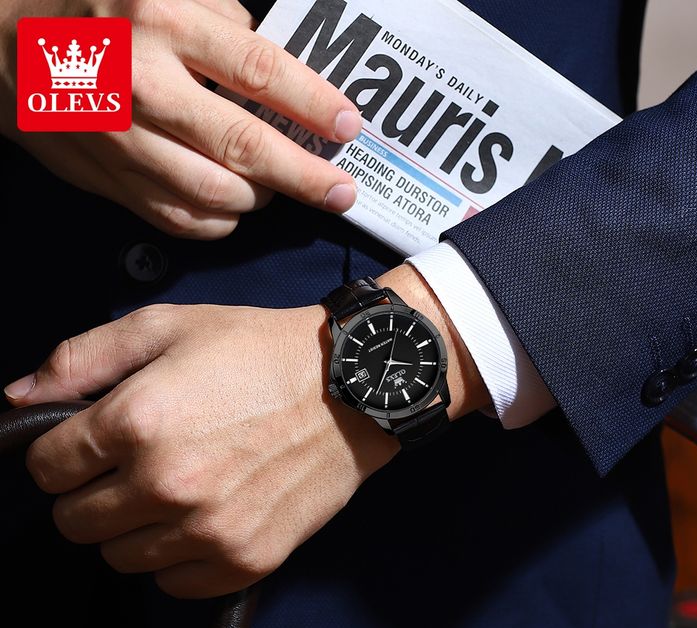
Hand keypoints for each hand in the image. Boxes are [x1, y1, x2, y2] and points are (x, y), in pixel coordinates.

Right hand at [0, 0, 360, 238]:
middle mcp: (143, 86)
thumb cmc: (94, 8)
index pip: (258, 70)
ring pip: (215, 194)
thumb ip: (222, 22)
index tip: (348, 127)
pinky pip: (179, 220)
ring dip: (261, 200)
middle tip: (341, 193)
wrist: (2, 43)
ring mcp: (123, 141)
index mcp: (161, 21)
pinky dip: (219, 223)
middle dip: (304, 177)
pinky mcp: (110, 179)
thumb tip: (280, 73)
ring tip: (279, 190)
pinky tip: (235, 210)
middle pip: (243, 147)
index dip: (312, 103)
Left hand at [4, 266, 488, 598]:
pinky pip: (172, 585)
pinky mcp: (245, 560)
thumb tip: (15, 399)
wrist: (352, 386)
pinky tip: (203, 515)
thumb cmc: (260, 350)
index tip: (93, 441)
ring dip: (132, 525)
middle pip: (73, 522)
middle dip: (90, 490)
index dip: (62, 450)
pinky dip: (176, 556)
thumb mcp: (169, 326)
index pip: (45, 468)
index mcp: (137, 421)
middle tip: (135, 460)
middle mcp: (167, 485)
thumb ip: (82, 358)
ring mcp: (208, 530)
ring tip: (175, 485)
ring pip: (118, 557)